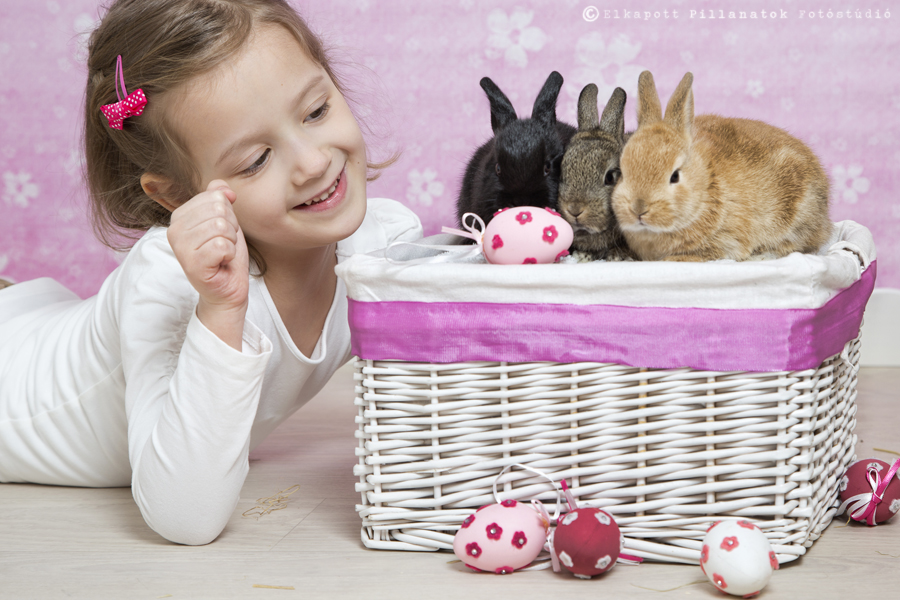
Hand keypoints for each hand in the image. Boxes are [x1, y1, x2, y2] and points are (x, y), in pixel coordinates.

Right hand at [167, 180, 248, 348]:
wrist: (227, 288)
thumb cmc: (225, 255)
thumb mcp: (225, 221)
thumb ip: (220, 198)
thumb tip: (224, 189)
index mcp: (179, 216)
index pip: (215, 196)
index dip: (228, 215)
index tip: (221, 234)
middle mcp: (174, 230)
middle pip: (219, 210)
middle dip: (231, 229)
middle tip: (223, 246)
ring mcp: (180, 247)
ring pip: (221, 227)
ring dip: (231, 242)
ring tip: (222, 255)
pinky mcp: (191, 264)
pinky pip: (223, 245)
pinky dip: (230, 255)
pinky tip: (221, 263)